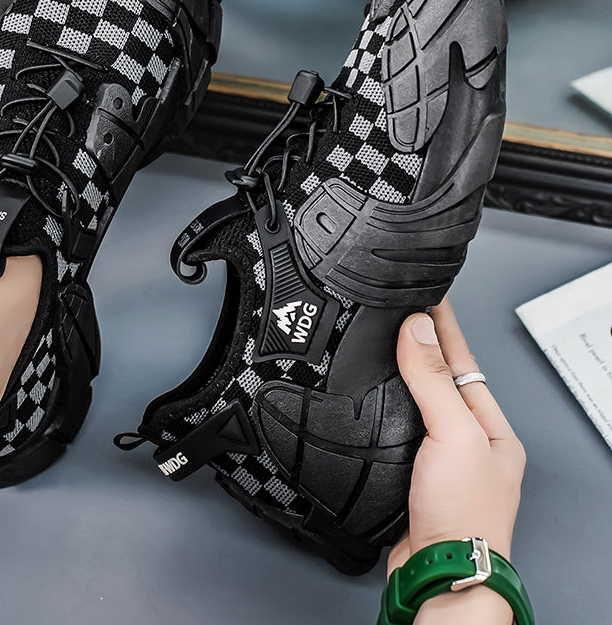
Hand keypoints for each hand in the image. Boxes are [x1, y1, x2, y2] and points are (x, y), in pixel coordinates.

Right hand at [387, 299, 525, 623]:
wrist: (439, 573)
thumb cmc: (464, 516)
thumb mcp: (454, 436)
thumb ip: (433, 381)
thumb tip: (417, 330)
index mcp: (490, 426)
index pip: (462, 359)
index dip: (442, 323)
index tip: (425, 292)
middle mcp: (468, 439)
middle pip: (441, 376)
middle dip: (423, 341)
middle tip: (404, 306)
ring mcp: (440, 456)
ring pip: (418, 400)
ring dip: (402, 370)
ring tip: (389, 337)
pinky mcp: (412, 471)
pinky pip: (398, 423)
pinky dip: (385, 402)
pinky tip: (374, 393)